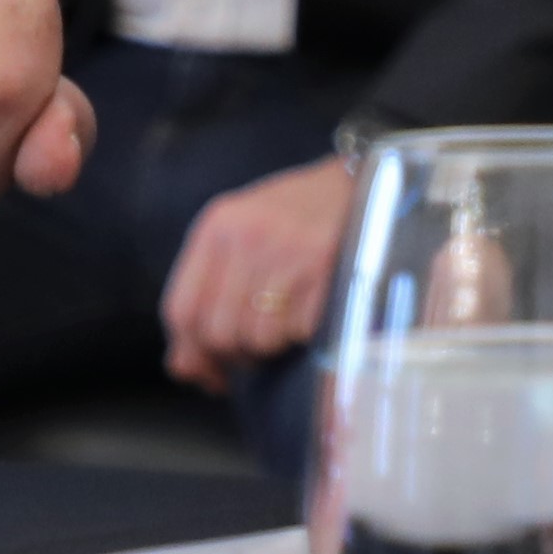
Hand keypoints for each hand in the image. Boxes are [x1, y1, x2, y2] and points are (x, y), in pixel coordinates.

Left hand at [159, 153, 357, 388]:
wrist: (371, 181)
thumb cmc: (301, 219)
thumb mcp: (244, 235)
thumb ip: (208, 292)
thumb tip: (183, 368)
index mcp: (218, 226)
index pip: (181, 309)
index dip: (191, 352)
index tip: (207, 371)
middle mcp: (248, 237)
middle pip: (218, 332)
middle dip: (235, 356)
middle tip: (254, 352)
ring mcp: (288, 253)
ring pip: (259, 339)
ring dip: (272, 349)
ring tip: (285, 328)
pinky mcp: (328, 269)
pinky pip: (299, 333)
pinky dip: (303, 336)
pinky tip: (311, 314)